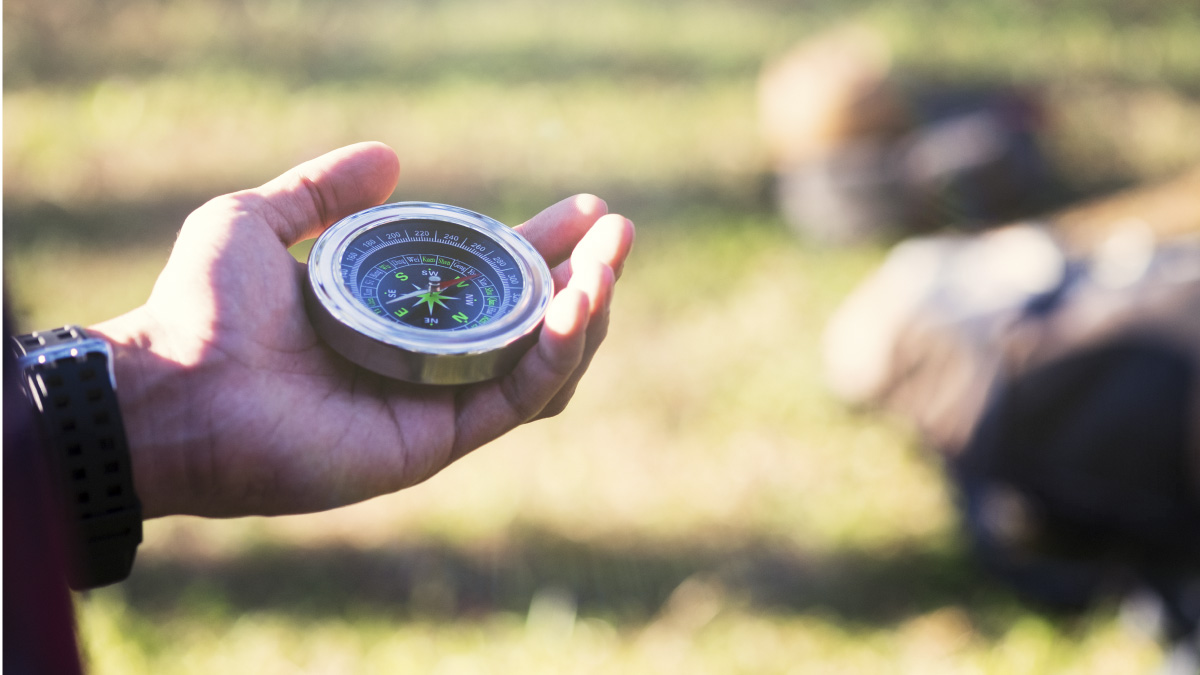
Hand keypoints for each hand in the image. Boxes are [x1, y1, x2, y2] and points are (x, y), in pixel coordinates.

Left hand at [91, 142, 634, 517]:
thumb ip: (322, 190)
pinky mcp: (437, 440)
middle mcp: (425, 360)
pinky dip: (554, 354)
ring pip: (541, 363)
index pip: (490, 278)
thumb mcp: (256, 221)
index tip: (585, 212)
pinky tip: (574, 308)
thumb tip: (392, 158)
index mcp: (395, 312)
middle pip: (531, 321)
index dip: (543, 245)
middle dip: (585, 277)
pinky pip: (516, 398)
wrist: (175, 388)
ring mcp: (436, 403)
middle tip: (617, 233)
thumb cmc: (200, 307)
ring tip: (606, 266)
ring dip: (585, 315)